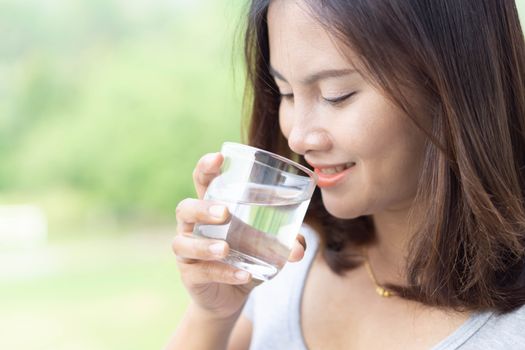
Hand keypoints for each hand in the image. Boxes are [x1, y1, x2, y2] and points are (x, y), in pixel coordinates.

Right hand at [172, 152, 306, 320]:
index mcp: (211, 206)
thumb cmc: (246, 257)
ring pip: (184, 242)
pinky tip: (243, 275)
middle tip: (225, 213)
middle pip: (186, 208)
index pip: (202, 181)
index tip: (218, 158)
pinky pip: (201, 272)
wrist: (231, 296)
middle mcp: (193, 225)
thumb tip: (299, 247)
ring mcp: (187, 251)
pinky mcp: (189, 275)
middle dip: (202, 208)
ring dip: (205, 245)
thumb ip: (285, 241)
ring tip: (226, 248)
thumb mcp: (267, 246)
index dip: (206, 167)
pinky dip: (223, 273)